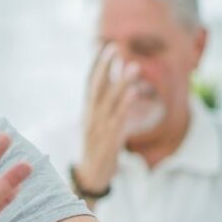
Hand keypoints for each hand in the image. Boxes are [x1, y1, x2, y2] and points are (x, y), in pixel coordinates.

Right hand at [75, 44, 139, 191]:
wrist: (91, 176)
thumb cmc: (98, 147)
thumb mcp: (99, 124)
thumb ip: (106, 104)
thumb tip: (119, 83)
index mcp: (88, 111)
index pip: (90, 82)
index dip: (96, 64)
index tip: (104, 45)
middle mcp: (90, 116)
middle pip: (96, 87)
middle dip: (104, 66)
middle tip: (114, 47)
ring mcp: (98, 128)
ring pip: (109, 101)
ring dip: (121, 82)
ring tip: (134, 66)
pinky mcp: (109, 140)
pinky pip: (118, 119)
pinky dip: (126, 104)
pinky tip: (134, 92)